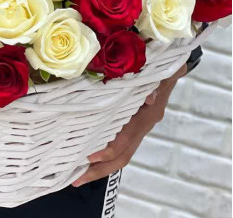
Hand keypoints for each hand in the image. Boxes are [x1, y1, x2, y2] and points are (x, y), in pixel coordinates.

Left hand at [72, 63, 187, 186]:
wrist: (170, 68)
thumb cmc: (161, 67)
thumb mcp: (162, 71)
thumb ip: (157, 82)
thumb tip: (151, 98)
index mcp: (147, 116)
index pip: (126, 140)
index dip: (109, 149)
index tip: (90, 155)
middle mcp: (142, 126)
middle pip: (122, 157)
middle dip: (100, 169)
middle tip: (76, 178)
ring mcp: (138, 128)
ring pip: (120, 155)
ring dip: (100, 167)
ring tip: (77, 176)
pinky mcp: (133, 125)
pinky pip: (119, 146)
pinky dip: (104, 155)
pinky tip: (87, 158)